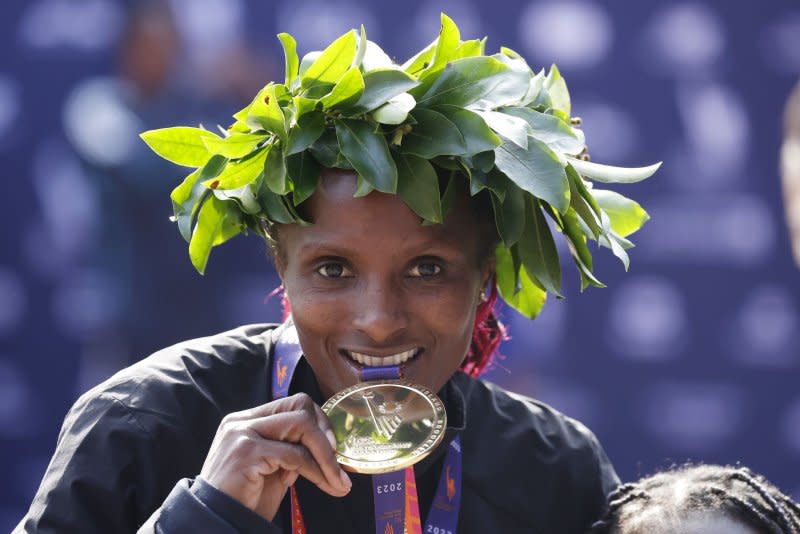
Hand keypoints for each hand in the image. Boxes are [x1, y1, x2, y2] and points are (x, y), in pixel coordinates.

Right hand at [199, 393, 351, 520]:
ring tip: (338, 481)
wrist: (216, 523)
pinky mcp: (246, 451)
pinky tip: (324, 485)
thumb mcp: (274, 470)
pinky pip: (295, 454)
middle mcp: (242, 421)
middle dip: (326, 434)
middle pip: (300, 405)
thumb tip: (327, 446)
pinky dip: (316, 470)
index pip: (293, 404)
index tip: (335, 449)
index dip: (320, 423)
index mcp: (247, 420)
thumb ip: (293, 452)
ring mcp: (242, 433)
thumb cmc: (244, 500)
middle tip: (340, 464)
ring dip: (326, 456)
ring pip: (302, 425)